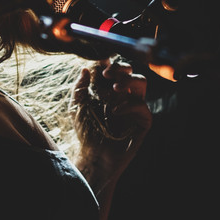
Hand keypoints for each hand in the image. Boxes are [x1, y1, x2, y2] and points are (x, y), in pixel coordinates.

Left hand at [72, 56, 151, 183]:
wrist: (93, 155)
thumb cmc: (85, 131)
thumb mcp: (76, 107)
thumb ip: (79, 87)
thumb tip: (85, 69)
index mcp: (110, 90)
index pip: (116, 70)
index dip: (111, 64)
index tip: (101, 66)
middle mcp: (124, 96)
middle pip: (131, 72)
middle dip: (121, 68)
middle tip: (108, 73)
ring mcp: (135, 107)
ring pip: (142, 83)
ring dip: (129, 81)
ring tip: (115, 88)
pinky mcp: (142, 121)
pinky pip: (142, 106)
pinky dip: (129, 105)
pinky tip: (115, 111)